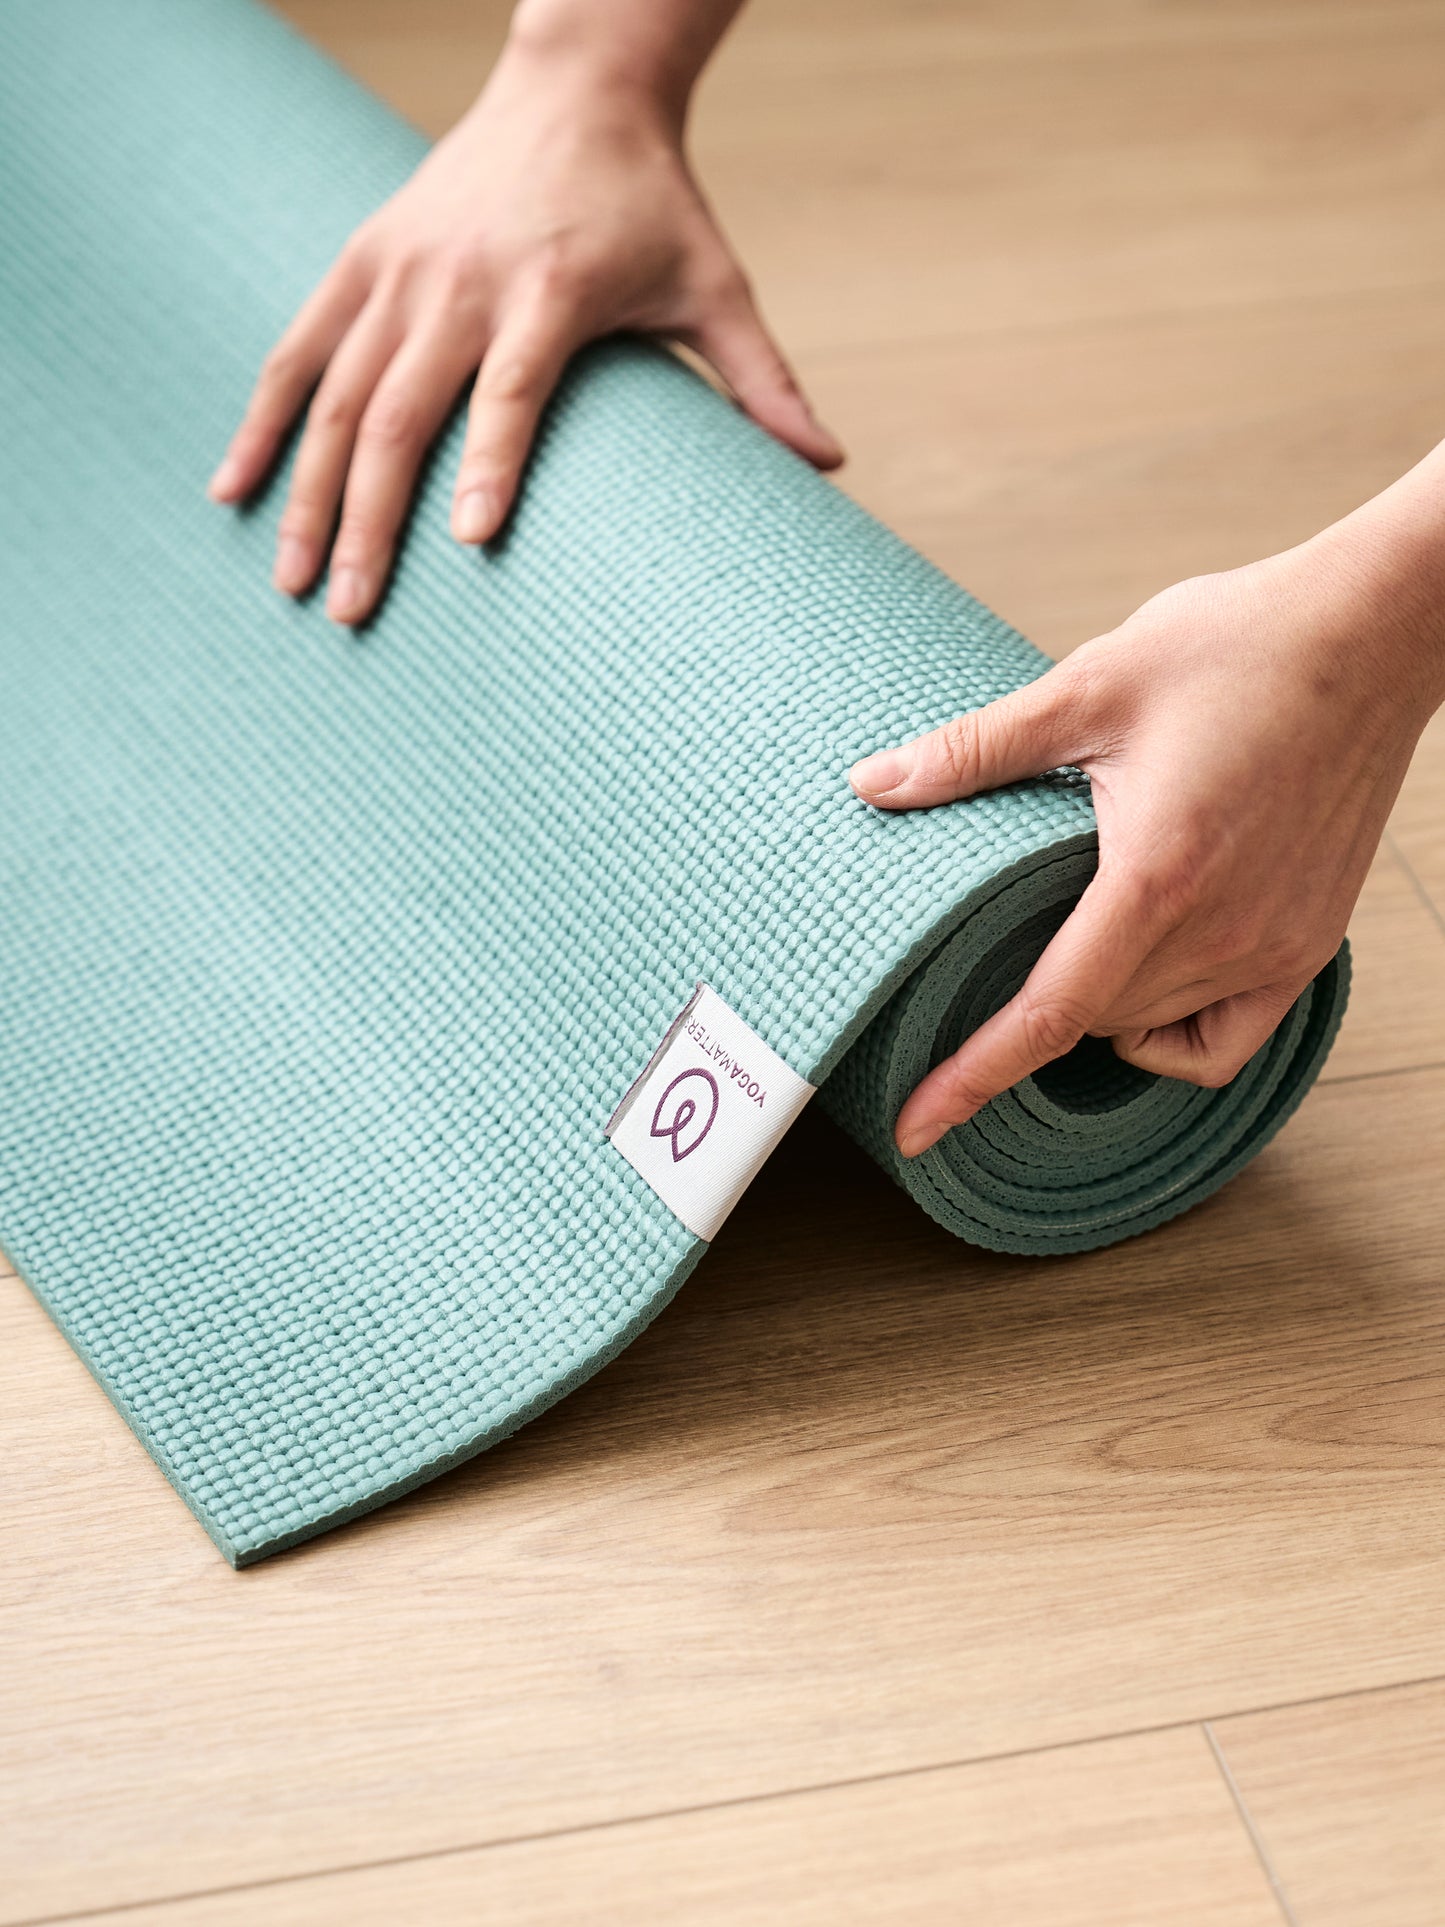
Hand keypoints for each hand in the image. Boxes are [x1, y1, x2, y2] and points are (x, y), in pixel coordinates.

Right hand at [207, 37, 839, 624]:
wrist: (575, 84)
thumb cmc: (652, 202)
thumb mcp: (715, 282)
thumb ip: (762, 380)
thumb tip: (832, 466)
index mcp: (549, 289)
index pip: (514, 389)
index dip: (491, 462)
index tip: (467, 542)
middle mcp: (461, 281)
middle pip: (401, 412)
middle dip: (370, 519)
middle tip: (350, 611)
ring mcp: (398, 270)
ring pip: (334, 394)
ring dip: (307, 493)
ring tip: (290, 581)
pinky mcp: (361, 260)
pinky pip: (296, 351)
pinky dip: (264, 422)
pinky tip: (234, 491)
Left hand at [851, 532, 1444, 1156]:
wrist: (1371, 629)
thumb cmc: (1237, 647)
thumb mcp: (1087, 687)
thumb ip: (974, 750)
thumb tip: (871, 783)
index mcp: (1157, 876)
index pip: (1047, 1015)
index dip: (972, 1078)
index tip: (918, 1128)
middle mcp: (1224, 929)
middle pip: (1092, 1023)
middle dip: (1022, 1012)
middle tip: (977, 964)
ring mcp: (1276, 944)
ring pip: (1152, 1030)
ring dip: (1093, 1010)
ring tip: (1058, 944)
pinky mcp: (1311, 941)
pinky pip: (1230, 1039)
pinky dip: (1173, 1036)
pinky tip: (1138, 990)